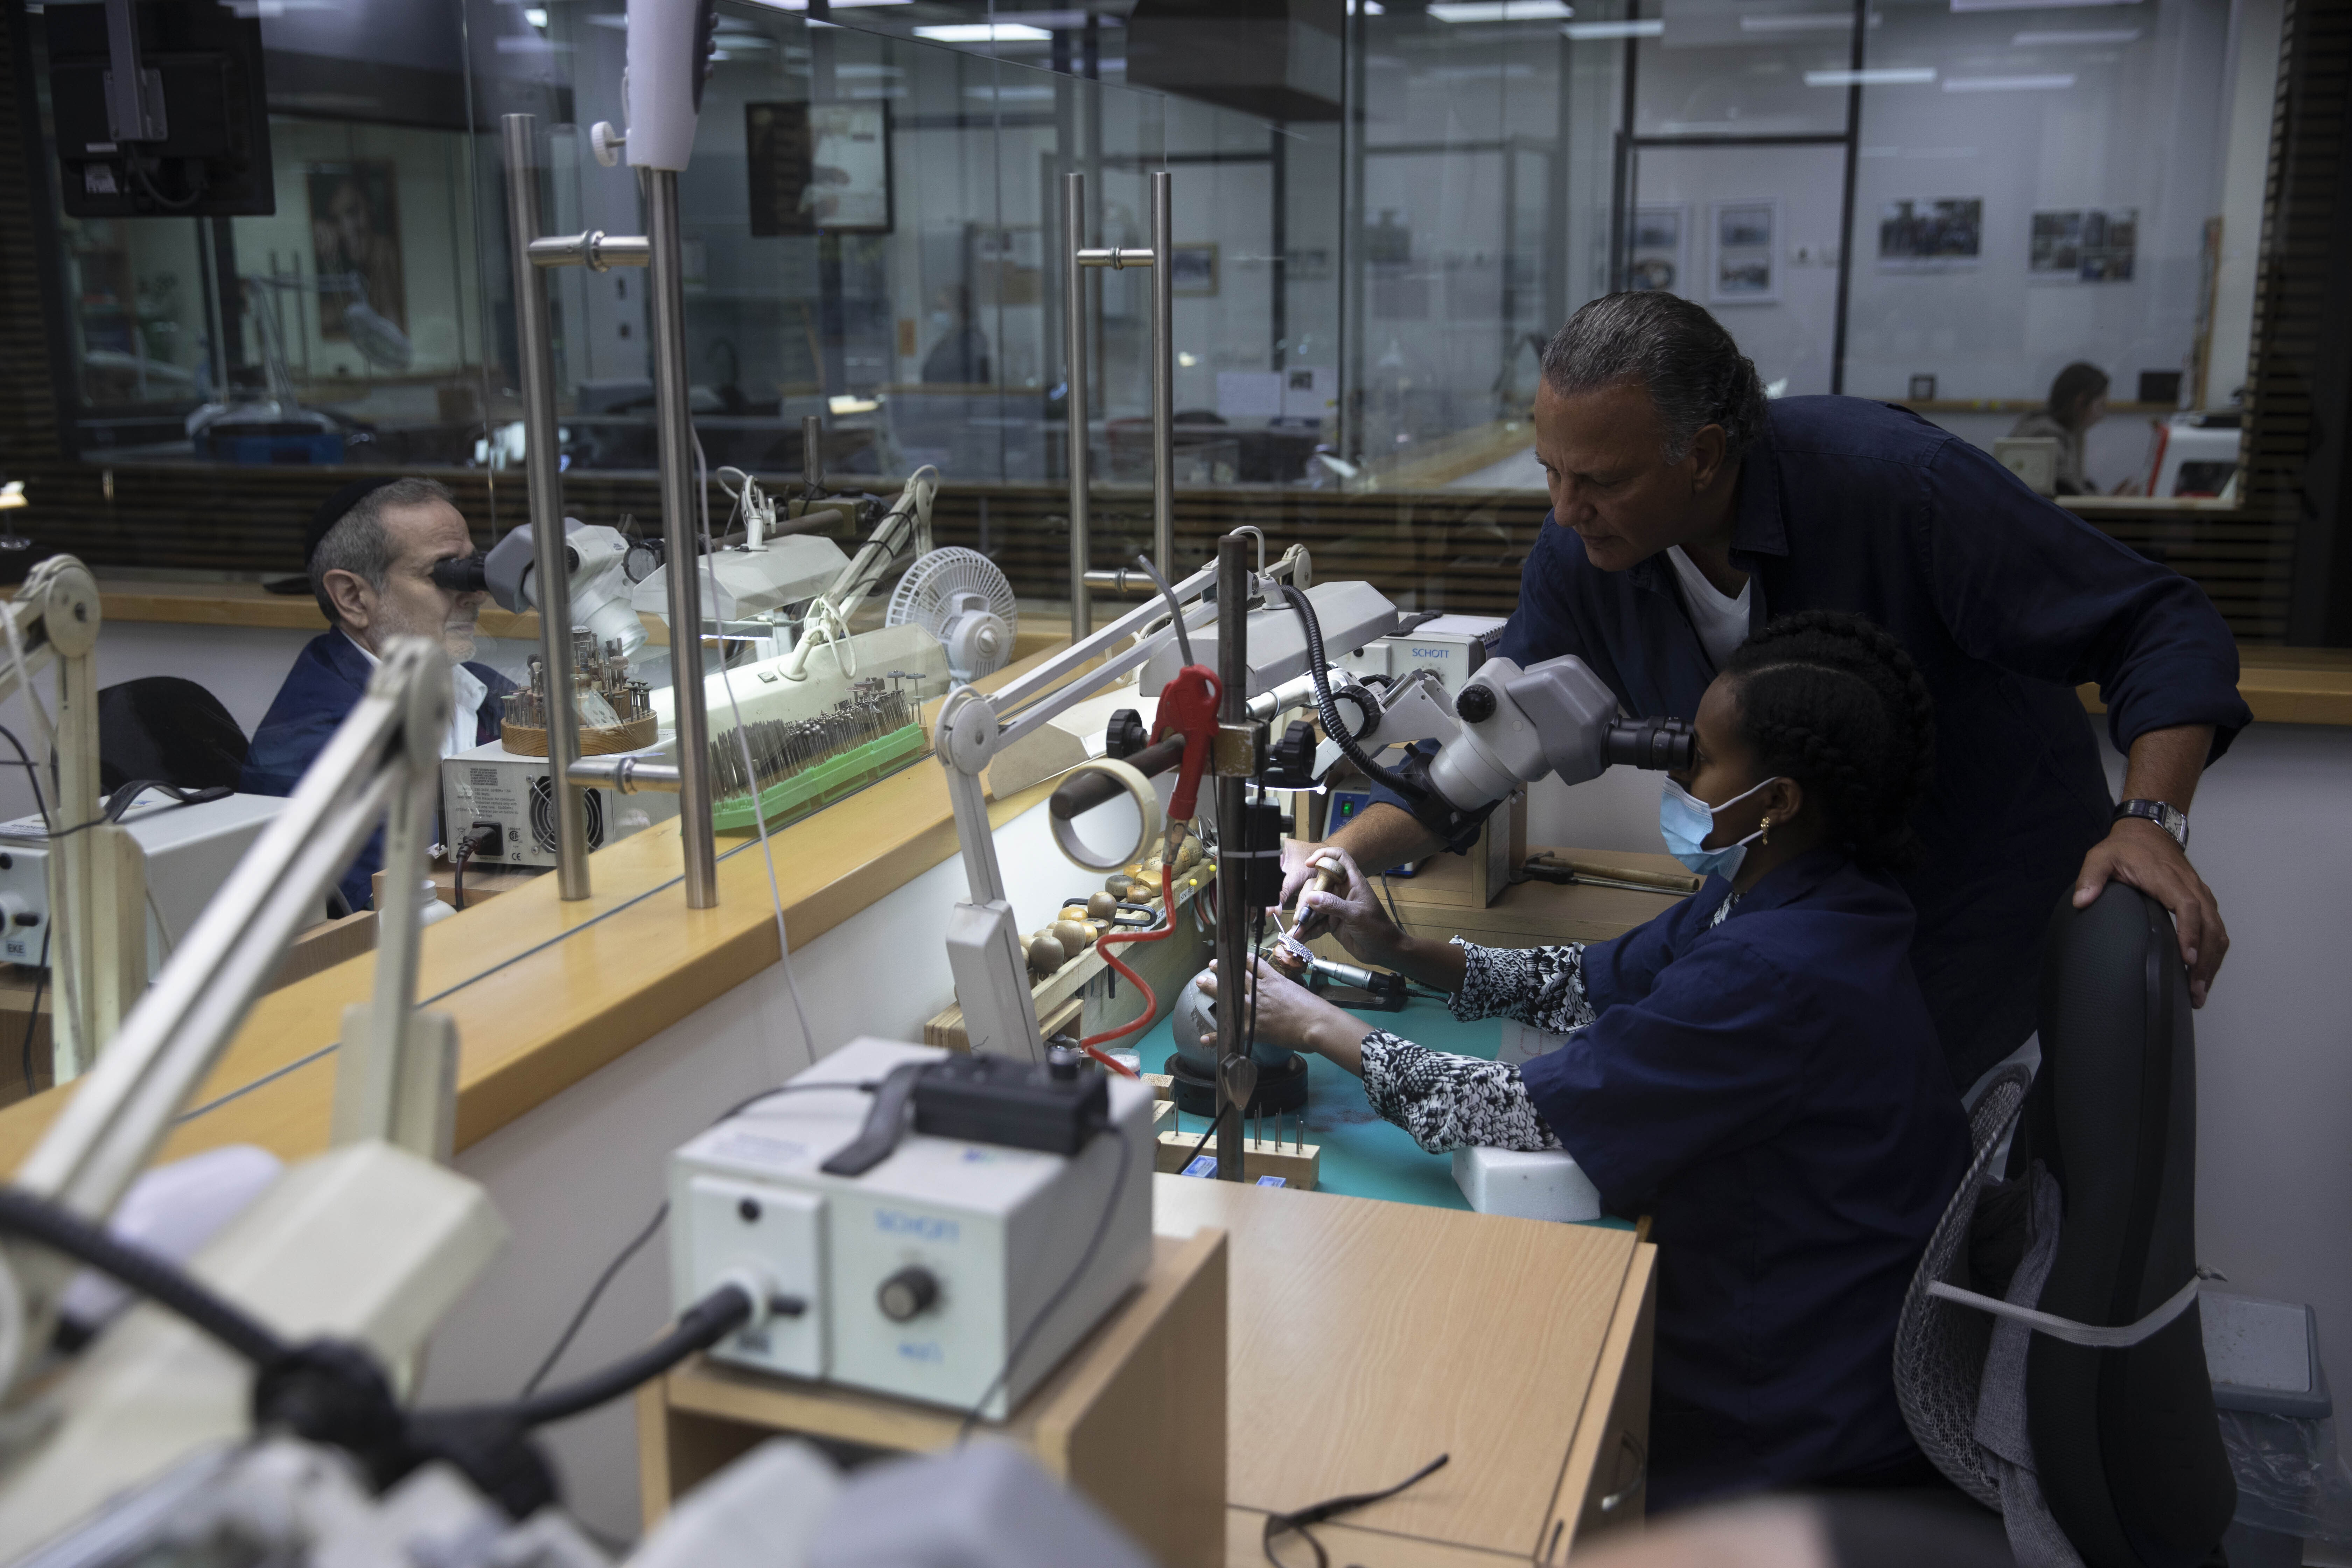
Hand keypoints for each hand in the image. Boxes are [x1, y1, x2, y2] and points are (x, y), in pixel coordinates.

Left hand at [1195, 957, 1361, 1059]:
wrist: (1316, 1023)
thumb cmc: (1313, 1009)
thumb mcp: (1297, 990)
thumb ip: (1285, 989)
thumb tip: (1282, 991)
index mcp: (1273, 980)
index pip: (1252, 963)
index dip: (1239, 959)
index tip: (1232, 956)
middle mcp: (1259, 991)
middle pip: (1235, 977)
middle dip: (1220, 970)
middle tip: (1210, 966)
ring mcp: (1253, 1009)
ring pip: (1228, 997)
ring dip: (1212, 989)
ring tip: (1201, 983)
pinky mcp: (1252, 1028)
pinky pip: (1230, 1031)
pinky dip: (1216, 1036)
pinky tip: (1204, 1038)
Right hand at [1290, 845, 1402, 965]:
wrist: (1383, 951)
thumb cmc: (1378, 929)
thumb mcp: (1356, 915)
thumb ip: (1333, 905)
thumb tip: (1311, 897)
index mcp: (1352, 882)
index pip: (1339, 858)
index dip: (1324, 856)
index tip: (1309, 864)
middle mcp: (1342, 891)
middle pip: (1317, 885)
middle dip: (1306, 900)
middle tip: (1301, 915)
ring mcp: (1335, 907)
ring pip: (1313, 905)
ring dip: (1304, 918)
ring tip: (1296, 931)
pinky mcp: (1331, 922)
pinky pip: (1315, 922)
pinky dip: (1307, 930)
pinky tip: (1299, 937)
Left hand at [2073, 818, 2227, 1006]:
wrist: (2148, 832)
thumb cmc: (2125, 848)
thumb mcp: (2101, 856)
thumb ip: (2091, 877)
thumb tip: (2082, 901)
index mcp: (2167, 878)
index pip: (2187, 907)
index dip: (2189, 933)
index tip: (2186, 958)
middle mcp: (2190, 887)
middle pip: (2209, 926)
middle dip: (2205, 960)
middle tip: (2195, 991)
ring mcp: (2201, 894)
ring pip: (2217, 930)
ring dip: (2213, 961)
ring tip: (2200, 992)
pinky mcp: (2203, 901)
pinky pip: (2216, 928)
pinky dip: (2214, 952)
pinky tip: (2204, 973)